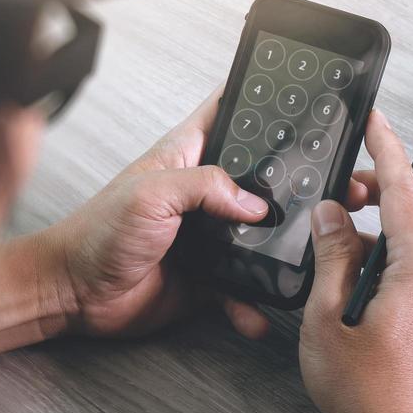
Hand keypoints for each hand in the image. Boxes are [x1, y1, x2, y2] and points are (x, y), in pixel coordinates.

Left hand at [40, 88, 380, 339]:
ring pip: (263, 237)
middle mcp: (204, 193)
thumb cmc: (95, 233)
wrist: (73, 294)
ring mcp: (209, 235)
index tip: (304, 100)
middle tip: (339, 186)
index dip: (264, 103)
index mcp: (188, 157)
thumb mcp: (151, 195)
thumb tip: (255, 203)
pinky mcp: (208, 277)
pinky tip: (261, 311)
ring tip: (317, 251)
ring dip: (288, 248)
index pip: (232, 114)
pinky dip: (254, 303)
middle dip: (300, 184)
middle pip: (263, 179)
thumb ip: (206, 187)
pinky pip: (243, 289)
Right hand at [299, 109, 412, 412]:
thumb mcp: (326, 317)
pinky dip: (395, 254)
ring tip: (342, 235)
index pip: (405, 191)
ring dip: (386, 225)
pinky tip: (360, 273)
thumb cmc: (361, 394)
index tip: (376, 120)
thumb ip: (333, 256)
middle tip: (346, 182)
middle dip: (383, 187)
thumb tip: (335, 215)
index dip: (387, 150)